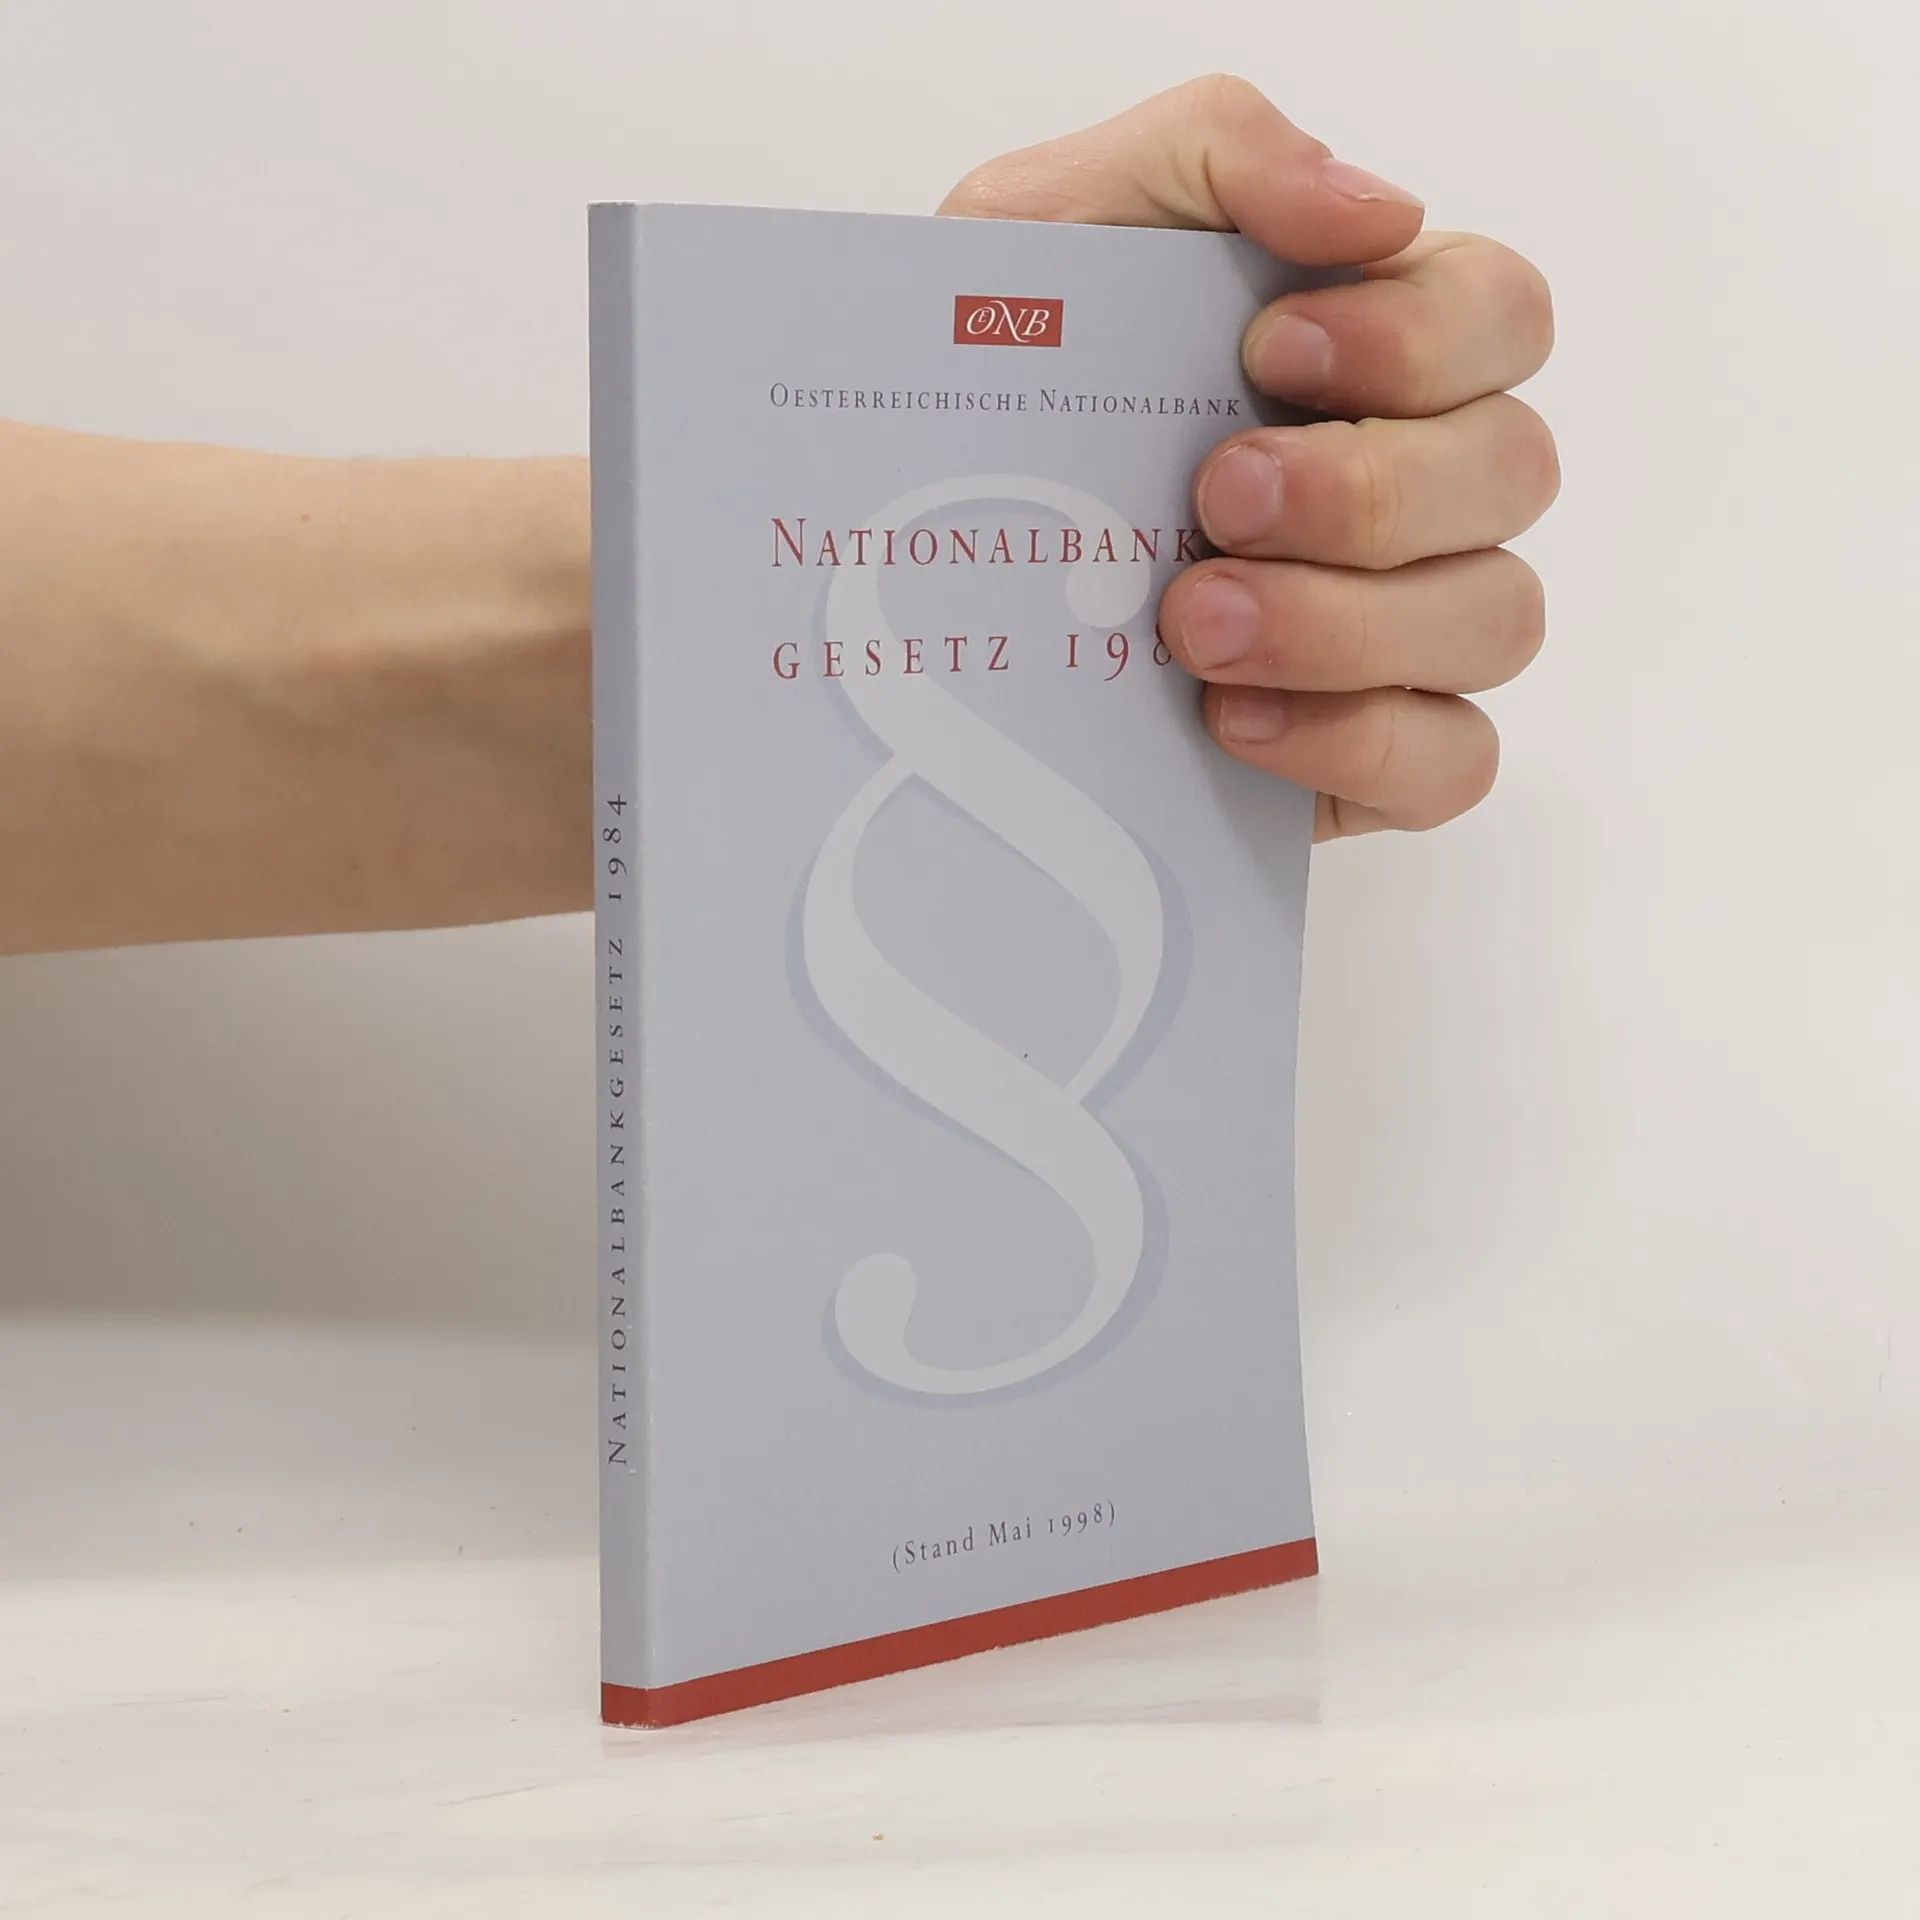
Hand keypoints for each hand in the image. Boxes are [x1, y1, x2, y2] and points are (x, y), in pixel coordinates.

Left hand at [941, 76, 1557, 839]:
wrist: (909, 562)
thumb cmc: (997, 387)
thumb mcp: (1057, 228)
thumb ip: (1212, 154)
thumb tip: (1377, 210)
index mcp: (1372, 345)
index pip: (1501, 317)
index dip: (1422, 336)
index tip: (1270, 352)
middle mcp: (1414, 483)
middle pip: (1512, 471)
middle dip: (1366, 487)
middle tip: (1216, 499)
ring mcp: (1403, 627)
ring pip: (1495, 618)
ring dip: (1348, 622)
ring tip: (1191, 626)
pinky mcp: (1365, 749)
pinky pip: (1451, 762)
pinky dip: (1356, 742)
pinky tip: (1230, 722)